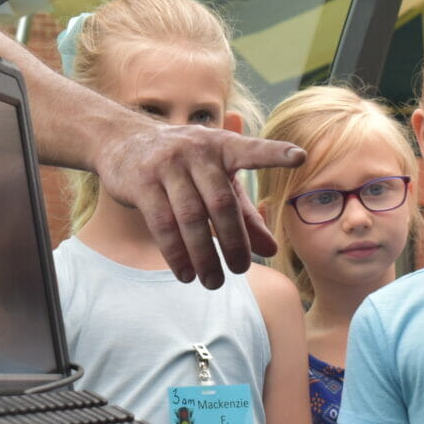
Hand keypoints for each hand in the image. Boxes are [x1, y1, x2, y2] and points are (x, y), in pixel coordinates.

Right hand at [91, 121, 304, 288]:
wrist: (123, 141)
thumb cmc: (183, 165)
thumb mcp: (216, 181)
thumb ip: (246, 214)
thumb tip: (272, 249)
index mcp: (222, 146)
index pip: (251, 150)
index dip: (274, 153)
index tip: (299, 157)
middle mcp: (196, 151)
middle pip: (221, 202)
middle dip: (234, 241)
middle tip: (240, 270)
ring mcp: (167, 165)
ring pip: (191, 217)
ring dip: (204, 255)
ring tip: (213, 282)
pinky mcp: (142, 182)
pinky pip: (162, 224)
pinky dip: (176, 253)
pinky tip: (185, 274)